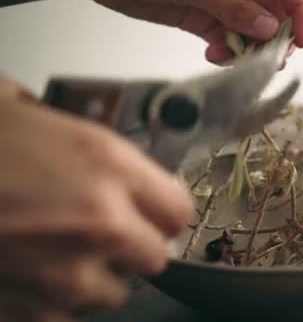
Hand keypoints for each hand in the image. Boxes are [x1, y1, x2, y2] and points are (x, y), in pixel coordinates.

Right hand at [0, 77, 191, 320]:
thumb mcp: (17, 108)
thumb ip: (73, 136)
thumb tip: (96, 152)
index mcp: (104, 163)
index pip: (178, 208)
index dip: (162, 209)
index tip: (151, 209)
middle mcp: (98, 222)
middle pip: (155, 256)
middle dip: (132, 245)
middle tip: (102, 230)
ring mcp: (65, 276)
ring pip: (112, 294)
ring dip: (93, 277)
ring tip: (53, 251)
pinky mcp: (29, 313)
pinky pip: (64, 318)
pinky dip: (50, 302)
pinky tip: (23, 273)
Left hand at [88, 0, 302, 64]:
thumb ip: (232, 6)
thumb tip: (268, 27)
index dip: (298, 11)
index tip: (300, 39)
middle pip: (270, 11)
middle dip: (272, 37)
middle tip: (268, 59)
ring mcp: (220, 0)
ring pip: (248, 29)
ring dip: (247, 48)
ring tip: (236, 58)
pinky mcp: (202, 17)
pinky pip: (225, 38)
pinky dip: (225, 50)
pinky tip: (216, 54)